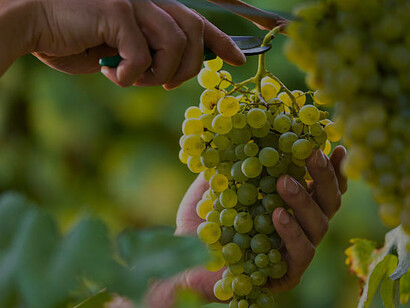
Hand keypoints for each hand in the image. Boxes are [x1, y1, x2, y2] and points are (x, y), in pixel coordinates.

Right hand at [30, 0, 244, 87]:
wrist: (33, 25)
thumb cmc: (76, 41)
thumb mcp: (122, 51)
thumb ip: (150, 54)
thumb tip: (177, 70)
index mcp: (152, 7)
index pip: (198, 22)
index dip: (221, 42)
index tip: (239, 60)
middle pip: (193, 34)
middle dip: (187, 69)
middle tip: (166, 86)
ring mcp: (133, 1)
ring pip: (174, 44)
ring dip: (159, 74)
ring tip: (135, 80)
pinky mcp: (116, 11)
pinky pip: (142, 54)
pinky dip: (130, 75)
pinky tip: (111, 73)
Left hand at [144, 146, 347, 306]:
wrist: (185, 259)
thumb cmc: (201, 222)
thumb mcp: (215, 185)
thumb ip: (232, 163)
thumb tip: (241, 131)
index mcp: (288, 205)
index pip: (319, 186)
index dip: (331, 168)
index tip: (334, 146)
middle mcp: (298, 226)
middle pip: (327, 202)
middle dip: (324, 177)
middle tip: (312, 154)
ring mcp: (295, 251)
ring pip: (319, 226)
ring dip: (304, 201)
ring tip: (285, 182)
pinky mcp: (287, 274)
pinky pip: (301, 254)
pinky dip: (292, 233)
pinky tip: (279, 215)